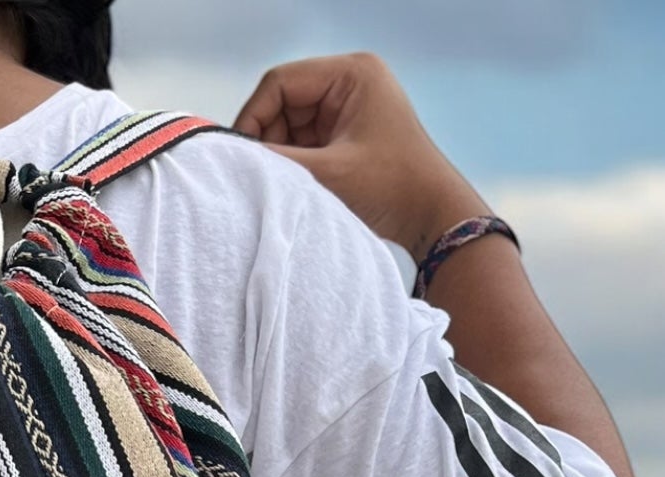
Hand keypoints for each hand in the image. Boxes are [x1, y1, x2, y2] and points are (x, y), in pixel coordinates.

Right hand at [233, 53, 490, 261]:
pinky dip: (292, 162)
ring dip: (280, 154)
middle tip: (265, 175)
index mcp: (352, 74)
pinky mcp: (343, 133)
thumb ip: (278, 161)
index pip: (281, 82)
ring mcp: (345, 108)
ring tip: (285, 183)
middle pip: (282, 102)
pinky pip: (302, 140)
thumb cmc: (390, 187)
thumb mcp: (327, 173)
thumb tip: (235, 157)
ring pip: (288, 124)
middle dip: (268, 138)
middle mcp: (348, 82)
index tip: (242, 155)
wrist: (429, 215)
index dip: (254, 116)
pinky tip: (297, 184)